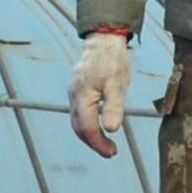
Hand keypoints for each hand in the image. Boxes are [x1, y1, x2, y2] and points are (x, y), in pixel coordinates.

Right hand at [67, 30, 131, 157]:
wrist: (104, 40)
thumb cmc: (112, 60)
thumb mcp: (118, 84)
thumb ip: (114, 107)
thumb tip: (112, 129)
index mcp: (82, 96)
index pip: (87, 128)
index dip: (98, 143)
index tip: (112, 152)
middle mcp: (74, 97)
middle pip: (79, 128)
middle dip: (94, 143)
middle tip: (110, 151)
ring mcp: (74, 93)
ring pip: (77, 121)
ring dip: (90, 135)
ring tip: (106, 143)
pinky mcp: (77, 90)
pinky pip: (79, 113)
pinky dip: (88, 124)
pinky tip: (100, 126)